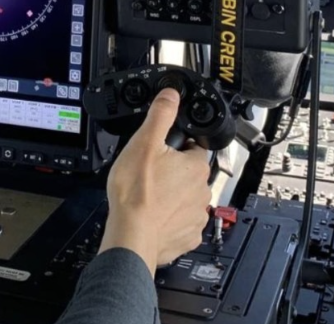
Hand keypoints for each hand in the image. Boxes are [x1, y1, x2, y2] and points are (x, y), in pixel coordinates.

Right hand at [99, 88, 212, 270]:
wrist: (131, 235)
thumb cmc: (136, 192)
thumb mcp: (144, 142)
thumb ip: (161, 115)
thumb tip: (171, 95)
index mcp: (196, 167)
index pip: (194, 147)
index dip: (177, 146)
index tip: (162, 151)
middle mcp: (202, 192)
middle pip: (190, 174)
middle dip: (174, 172)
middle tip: (151, 173)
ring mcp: (196, 217)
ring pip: (186, 199)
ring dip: (173, 197)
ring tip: (149, 196)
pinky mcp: (187, 238)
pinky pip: (181, 223)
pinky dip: (169, 220)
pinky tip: (153, 216)